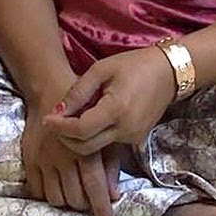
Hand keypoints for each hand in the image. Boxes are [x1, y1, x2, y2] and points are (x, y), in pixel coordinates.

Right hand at [21, 92, 121, 215]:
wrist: (50, 90)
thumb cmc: (85, 109)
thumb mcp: (104, 131)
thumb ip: (111, 163)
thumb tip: (114, 194)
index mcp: (85, 150)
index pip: (94, 187)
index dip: (101, 207)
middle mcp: (63, 157)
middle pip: (74, 198)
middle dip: (84, 205)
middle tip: (89, 202)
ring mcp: (44, 159)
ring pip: (55, 198)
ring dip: (67, 202)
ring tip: (73, 196)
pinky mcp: (30, 159)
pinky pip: (38, 190)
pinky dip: (49, 195)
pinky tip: (58, 188)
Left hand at [43, 47, 176, 156]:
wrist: (169, 73)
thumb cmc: (134, 65)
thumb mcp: (101, 69)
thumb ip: (78, 91)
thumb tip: (57, 111)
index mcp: (116, 110)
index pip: (80, 129)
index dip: (60, 127)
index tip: (46, 119)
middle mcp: (125, 129)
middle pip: (85, 147)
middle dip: (65, 138)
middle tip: (55, 123)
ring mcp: (133, 137)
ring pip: (96, 149)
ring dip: (78, 139)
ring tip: (71, 120)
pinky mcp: (136, 140)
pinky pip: (108, 145)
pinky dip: (94, 137)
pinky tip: (89, 122)